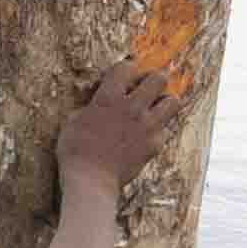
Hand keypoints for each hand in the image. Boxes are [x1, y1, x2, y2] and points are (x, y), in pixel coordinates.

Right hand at [49, 64, 179, 214]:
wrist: (91, 180)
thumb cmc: (74, 151)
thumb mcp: (73, 122)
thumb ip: (91, 107)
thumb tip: (97, 103)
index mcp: (108, 98)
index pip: (127, 67)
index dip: (126, 68)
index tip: (124, 75)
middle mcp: (132, 107)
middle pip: (158, 79)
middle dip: (153, 80)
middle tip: (146, 88)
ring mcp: (147, 126)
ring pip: (173, 102)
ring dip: (165, 102)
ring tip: (155, 108)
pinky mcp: (155, 144)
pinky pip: (164, 130)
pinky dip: (156, 132)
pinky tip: (144, 137)